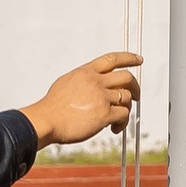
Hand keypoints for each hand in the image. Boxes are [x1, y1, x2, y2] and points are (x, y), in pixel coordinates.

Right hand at [21, 51, 140, 146]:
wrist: (46, 120)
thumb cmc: (53, 106)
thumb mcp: (67, 82)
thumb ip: (84, 80)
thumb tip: (98, 85)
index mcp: (86, 71)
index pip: (112, 59)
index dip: (128, 58)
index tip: (138, 60)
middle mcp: (96, 81)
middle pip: (127, 77)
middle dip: (135, 87)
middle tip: (136, 96)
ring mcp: (101, 97)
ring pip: (127, 98)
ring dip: (126, 109)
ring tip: (117, 120)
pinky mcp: (104, 114)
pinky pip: (123, 115)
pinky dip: (122, 123)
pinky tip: (114, 128)